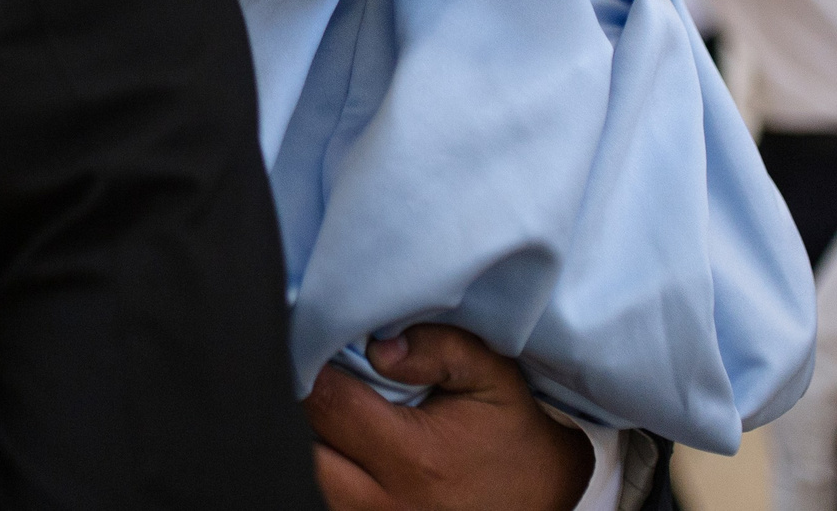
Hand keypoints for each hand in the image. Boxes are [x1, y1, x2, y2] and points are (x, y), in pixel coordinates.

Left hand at [303, 327, 594, 510]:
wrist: (537, 499)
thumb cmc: (512, 436)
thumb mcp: (492, 377)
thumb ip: (440, 348)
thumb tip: (378, 346)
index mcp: (412, 459)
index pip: (327, 405)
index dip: (309, 366)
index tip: (312, 342)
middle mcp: (384, 503)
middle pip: (302, 450)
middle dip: (299, 408)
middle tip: (309, 376)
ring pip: (306, 481)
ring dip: (309, 442)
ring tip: (327, 412)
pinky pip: (322, 497)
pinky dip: (322, 470)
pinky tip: (339, 445)